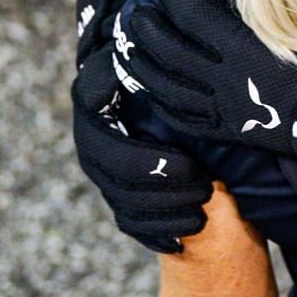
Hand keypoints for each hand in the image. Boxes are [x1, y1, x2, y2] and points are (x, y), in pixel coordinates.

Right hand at [70, 46, 212, 252]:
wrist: (162, 76)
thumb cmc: (162, 61)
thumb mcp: (154, 56)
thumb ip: (143, 62)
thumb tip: (136, 62)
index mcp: (93, 103)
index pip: (110, 145)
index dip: (147, 163)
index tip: (190, 164)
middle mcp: (90, 138)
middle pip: (116, 180)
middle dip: (162, 192)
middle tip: (206, 188)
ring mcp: (101, 168)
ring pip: (121, 204)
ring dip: (162, 215)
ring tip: (202, 213)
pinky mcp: (115, 191)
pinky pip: (127, 222)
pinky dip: (154, 234)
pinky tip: (181, 240)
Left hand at [115, 0, 296, 157]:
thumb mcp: (295, 30)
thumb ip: (262, 12)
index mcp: (244, 48)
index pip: (196, 18)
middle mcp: (225, 78)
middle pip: (172, 51)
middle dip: (149, 30)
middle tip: (134, 14)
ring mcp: (221, 107)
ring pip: (168, 86)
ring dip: (143, 65)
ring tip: (126, 48)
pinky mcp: (224, 129)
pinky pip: (182, 117)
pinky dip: (160, 103)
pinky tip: (148, 90)